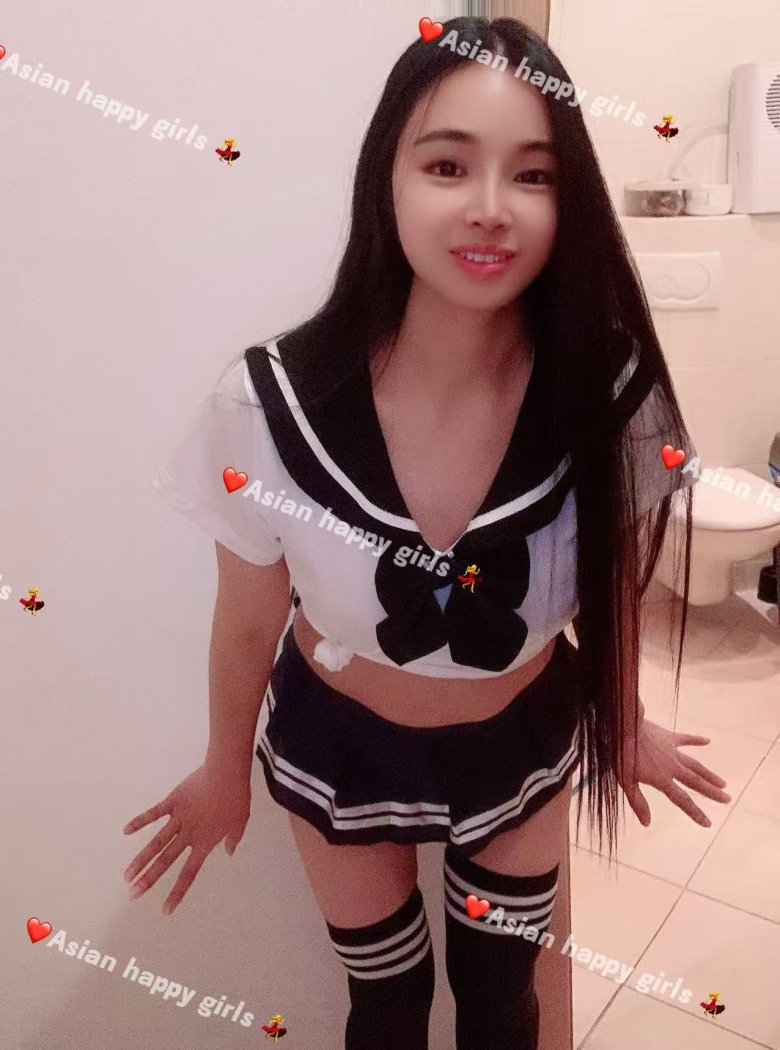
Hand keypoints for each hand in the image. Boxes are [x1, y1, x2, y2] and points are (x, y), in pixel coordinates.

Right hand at [122, 761, 250, 914]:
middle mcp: (188, 834)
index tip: (165, 910)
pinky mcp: (173, 801)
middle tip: (132, 895)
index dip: (177, 892)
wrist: (227, 773)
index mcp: (205, 843)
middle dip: (148, 880)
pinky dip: (140, 821)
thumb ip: (233, 839)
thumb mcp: (240, 822)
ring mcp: (179, 818)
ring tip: (126, 875)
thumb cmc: (236, 798)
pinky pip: (153, 813)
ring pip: (156, 842)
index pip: (188, 873)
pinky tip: (125, 831)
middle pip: (165, 861)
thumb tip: (229, 851)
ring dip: (140, 859)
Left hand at [617, 719, 729, 827]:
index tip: (708, 823)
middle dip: (712, 792)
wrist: (624, 727)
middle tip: (727, 798)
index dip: (695, 813)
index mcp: (662, 779)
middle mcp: (672, 767)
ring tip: (722, 782)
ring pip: (695, 764)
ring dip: (709, 774)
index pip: (682, 800)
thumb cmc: (622, 754)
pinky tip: (708, 741)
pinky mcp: (669, 736)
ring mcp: (672, 750)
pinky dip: (697, 740)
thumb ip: (638, 802)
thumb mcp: (626, 781)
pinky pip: (686, 739)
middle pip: (696, 782)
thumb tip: (647, 823)